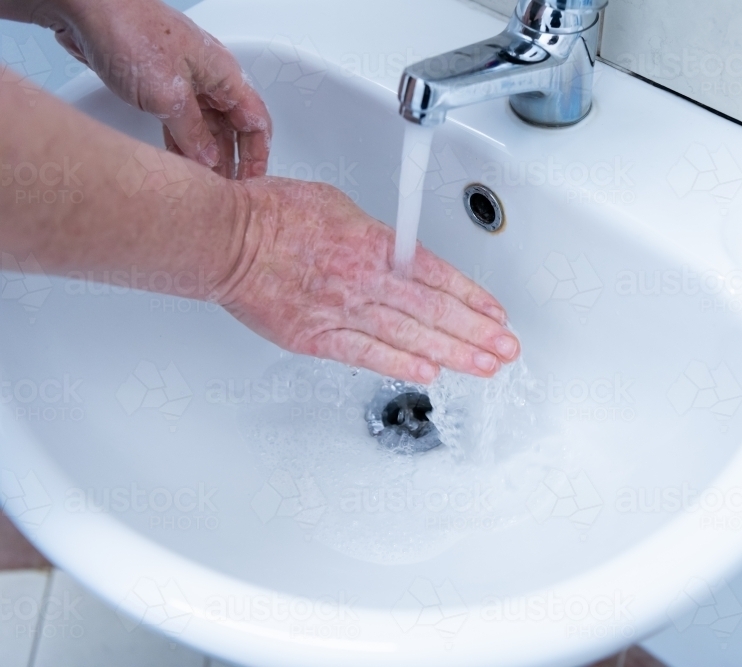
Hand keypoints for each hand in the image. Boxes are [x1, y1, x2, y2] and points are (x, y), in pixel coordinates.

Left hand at [36, 0, 269, 178]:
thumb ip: (194, 133)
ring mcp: (186, 81)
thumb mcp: (168, 96)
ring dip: (206, 156)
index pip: (256, 123)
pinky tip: (180, 164)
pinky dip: (183, 144)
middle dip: (231, 161)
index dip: (257, 156)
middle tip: (226, 191)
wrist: (86, 8)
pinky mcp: (161, 85)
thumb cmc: (130, 31)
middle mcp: (210, 78)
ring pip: (207, 127)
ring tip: (204, 185)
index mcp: (225, 74)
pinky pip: (182, 122)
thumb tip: (211, 160)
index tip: (251, 183)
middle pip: (233, 128)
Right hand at [219, 178, 520, 383]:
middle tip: (507, 348)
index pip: (438, 274)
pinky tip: (429, 374)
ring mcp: (341, 309)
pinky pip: (365, 354)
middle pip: (433, 309)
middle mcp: (365, 277)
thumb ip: (376, 237)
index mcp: (375, 242)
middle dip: (476, 331)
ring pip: (408, 335)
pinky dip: (398, 365)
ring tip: (484, 366)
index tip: (497, 314)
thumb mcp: (338, 206)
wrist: (224, 238)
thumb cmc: (273, 215)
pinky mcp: (315, 336)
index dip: (473, 296)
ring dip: (452, 352)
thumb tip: (400, 254)